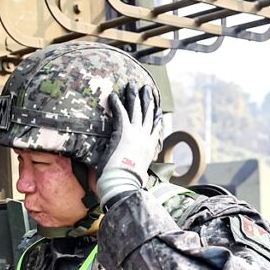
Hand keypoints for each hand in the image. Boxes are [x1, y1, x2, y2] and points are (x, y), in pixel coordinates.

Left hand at [97, 84, 162, 206]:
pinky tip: (113, 96)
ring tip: (132, 85)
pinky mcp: (123, 133)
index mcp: (149, 148)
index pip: (154, 129)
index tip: (156, 109)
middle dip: (147, 100)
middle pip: (147, 115)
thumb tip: (140, 177)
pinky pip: (120, 113)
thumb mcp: (138, 174)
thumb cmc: (128, 183)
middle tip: (147, 89)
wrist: (124, 184)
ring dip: (133, 97)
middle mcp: (144, 139)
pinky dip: (117, 103)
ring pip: (135, 110)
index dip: (155, 117)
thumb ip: (139, 169)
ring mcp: (135, 134)